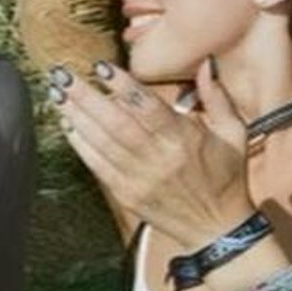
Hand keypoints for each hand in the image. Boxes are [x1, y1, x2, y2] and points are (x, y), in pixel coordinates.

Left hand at [51, 60, 253, 246]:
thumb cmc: (226, 177)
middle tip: (63, 74)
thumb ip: (217, 97)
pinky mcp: (127, 194)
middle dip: (86, 97)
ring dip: (76, 116)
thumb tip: (206, 63)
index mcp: (184, 140)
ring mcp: (139, 178)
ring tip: (57, 93)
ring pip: (102, 142)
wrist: (217, 227)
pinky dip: (81, 145)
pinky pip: (98, 166)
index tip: (101, 66)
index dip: (122, 86)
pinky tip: (67, 125)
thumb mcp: (234, 134)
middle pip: (116, 122)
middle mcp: (158, 158)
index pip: (147, 108)